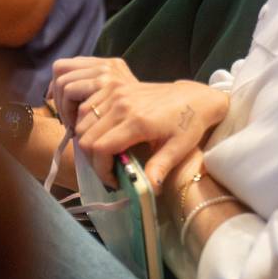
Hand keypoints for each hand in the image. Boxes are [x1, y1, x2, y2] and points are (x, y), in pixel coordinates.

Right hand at [50, 57, 228, 187]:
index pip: (100, 148)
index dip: (100, 170)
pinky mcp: (116, 87)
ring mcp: (117, 93)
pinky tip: (101, 134)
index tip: (114, 180)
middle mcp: (122, 105)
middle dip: (92, 159)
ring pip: (83, 121)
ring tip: (104, 154)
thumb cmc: (189, 123)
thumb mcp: (179, 149)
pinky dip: (87, 122)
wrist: (195, 97)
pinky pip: (88, 106)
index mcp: (137, 122)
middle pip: (86, 137)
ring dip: (87, 141)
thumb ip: (160, 168)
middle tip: (108, 170)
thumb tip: (148, 191)